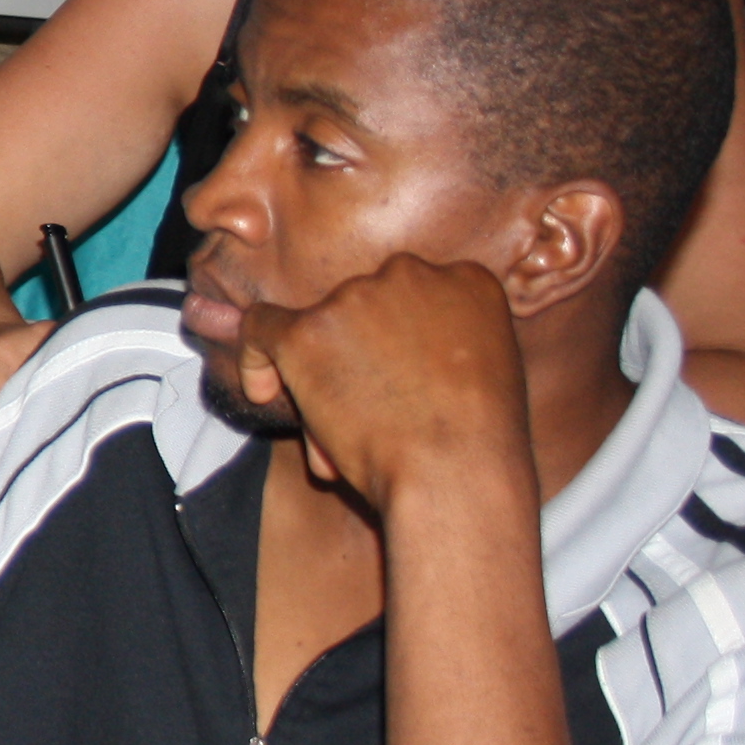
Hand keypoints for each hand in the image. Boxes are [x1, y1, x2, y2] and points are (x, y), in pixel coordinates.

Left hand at [231, 253, 536, 509]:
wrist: (455, 472)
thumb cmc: (478, 442)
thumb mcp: (487, 369)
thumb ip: (443, 340)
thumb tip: (388, 347)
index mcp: (464, 279)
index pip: (414, 293)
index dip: (399, 333)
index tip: (401, 371)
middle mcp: (409, 273)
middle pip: (363, 306)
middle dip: (361, 353)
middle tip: (377, 410)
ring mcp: (355, 297)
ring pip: (320, 327)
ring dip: (324, 373)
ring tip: (349, 431)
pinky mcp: (308, 329)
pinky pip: (261, 325)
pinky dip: (257, 357)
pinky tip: (264, 390)